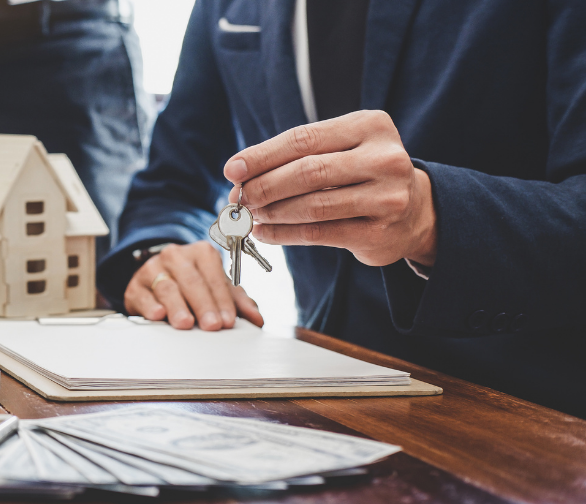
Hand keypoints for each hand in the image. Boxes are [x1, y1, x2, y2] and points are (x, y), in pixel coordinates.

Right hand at [124, 241, 263, 329]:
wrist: (157, 278)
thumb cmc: (192, 284)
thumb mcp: (217, 288)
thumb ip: (238, 302)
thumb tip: (257, 319)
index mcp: (200, 253)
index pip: (213, 275)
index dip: (222, 299)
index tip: (228, 321)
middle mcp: (175, 256)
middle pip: (191, 281)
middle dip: (203, 305)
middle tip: (212, 325)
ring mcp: (152, 269)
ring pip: (167, 287)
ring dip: (178, 306)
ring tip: (186, 323)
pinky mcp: (135, 286)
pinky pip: (143, 295)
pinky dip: (151, 306)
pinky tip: (158, 315)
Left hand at [223, 110, 436, 267]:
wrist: (415, 212)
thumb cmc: (361, 174)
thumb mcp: (338, 150)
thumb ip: (294, 157)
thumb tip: (238, 175)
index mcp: (370, 126)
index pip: (303, 139)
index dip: (262, 156)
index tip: (232, 170)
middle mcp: (384, 158)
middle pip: (307, 172)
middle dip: (263, 186)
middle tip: (237, 198)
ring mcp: (387, 196)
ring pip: (312, 206)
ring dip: (271, 213)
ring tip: (248, 216)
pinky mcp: (379, 231)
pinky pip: (319, 233)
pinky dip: (284, 234)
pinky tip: (265, 232)